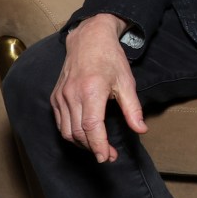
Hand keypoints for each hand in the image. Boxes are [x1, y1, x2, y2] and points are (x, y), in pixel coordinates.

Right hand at [52, 14, 145, 162]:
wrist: (88, 40)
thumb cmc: (110, 59)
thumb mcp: (127, 82)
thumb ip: (133, 108)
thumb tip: (141, 129)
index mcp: (91, 90)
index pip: (91, 127)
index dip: (99, 145)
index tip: (107, 157)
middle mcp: (72, 95)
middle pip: (78, 133)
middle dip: (94, 148)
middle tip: (109, 155)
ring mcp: (61, 96)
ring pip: (67, 131)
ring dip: (82, 144)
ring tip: (99, 148)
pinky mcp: (55, 97)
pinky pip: (61, 123)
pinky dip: (72, 134)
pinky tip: (85, 135)